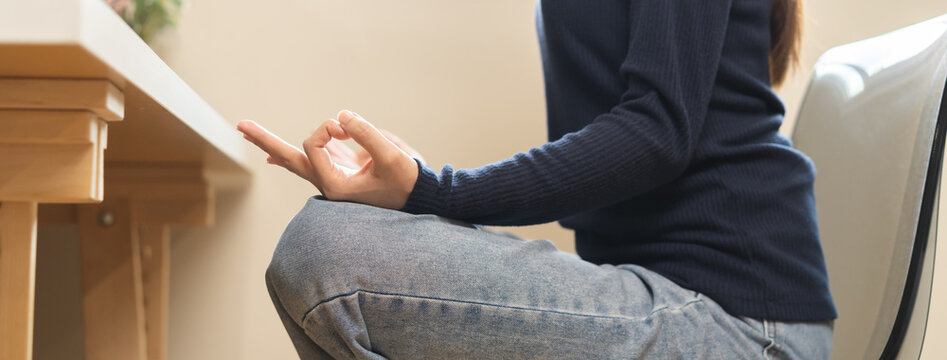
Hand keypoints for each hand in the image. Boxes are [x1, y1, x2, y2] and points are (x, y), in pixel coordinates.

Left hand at [237, 110, 420, 209]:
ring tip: (246, 130)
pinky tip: (273, 158)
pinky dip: (291, 157)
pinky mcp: (342, 169)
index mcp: (336, 185)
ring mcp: (334, 176)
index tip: (346, 128)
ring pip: (295, 160)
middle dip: (265, 140)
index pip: (314, 144)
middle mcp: (329, 183)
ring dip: (273, 146)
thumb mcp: (392, 157)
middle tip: (240, 125)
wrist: (421, 198)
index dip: (327, 129)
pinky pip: (310, 161)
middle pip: (289, 159)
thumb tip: (342, 115)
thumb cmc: (408, 182)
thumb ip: (366, 134)